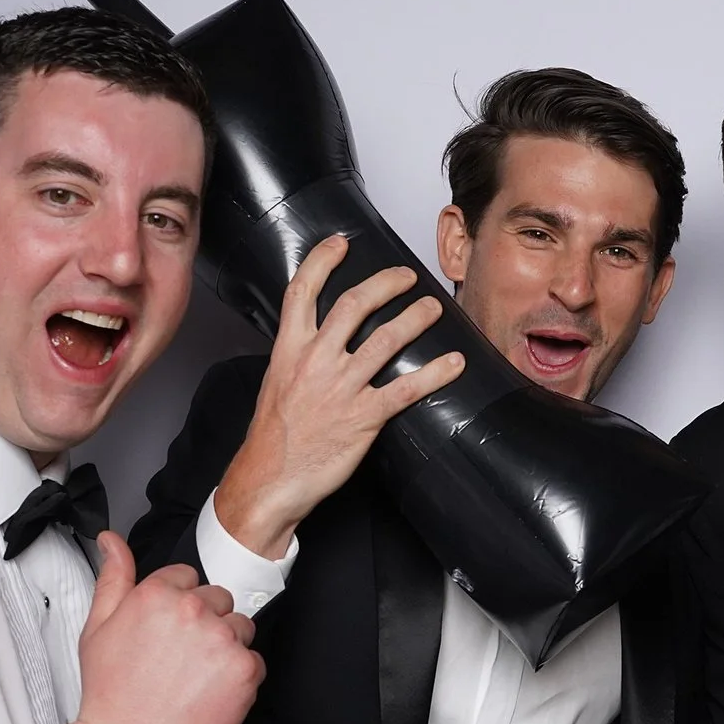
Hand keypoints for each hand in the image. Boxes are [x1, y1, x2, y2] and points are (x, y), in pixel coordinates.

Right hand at [71, 533, 262, 723]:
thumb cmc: (112, 692)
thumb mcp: (98, 627)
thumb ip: (113, 577)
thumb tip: (111, 542)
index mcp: (158, 595)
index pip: (188, 577)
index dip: (178, 605)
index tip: (169, 630)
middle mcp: (193, 611)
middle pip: (219, 599)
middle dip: (205, 622)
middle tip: (180, 657)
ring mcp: (223, 640)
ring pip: (241, 627)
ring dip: (225, 646)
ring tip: (195, 675)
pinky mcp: (246, 670)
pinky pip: (255, 661)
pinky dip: (239, 677)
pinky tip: (209, 691)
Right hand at [214, 234, 463, 558]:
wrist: (270, 480)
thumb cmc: (273, 438)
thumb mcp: (275, 385)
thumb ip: (298, 358)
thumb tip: (319, 342)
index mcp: (289, 350)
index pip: (302, 292)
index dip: (323, 261)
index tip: (341, 243)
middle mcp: (315, 362)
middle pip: (354, 305)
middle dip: (385, 284)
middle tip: (407, 276)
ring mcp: (341, 388)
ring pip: (386, 339)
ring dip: (415, 318)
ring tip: (433, 307)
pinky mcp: (364, 417)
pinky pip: (406, 389)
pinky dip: (434, 373)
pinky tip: (453, 363)